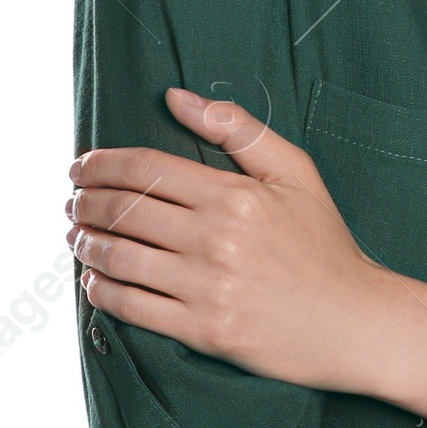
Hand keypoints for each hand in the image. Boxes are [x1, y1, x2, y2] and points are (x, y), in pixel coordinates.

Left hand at [66, 89, 397, 392]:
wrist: (355, 321)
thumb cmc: (324, 244)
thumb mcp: (295, 171)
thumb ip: (238, 129)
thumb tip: (175, 96)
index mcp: (234, 195)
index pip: (145, 168)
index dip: (100, 163)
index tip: (79, 165)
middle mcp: (215, 239)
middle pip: (124, 211)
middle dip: (84, 201)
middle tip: (71, 200)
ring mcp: (207, 288)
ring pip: (118, 259)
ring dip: (84, 244)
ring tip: (76, 235)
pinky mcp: (204, 331)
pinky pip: (132, 308)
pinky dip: (101, 291)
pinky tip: (95, 281)